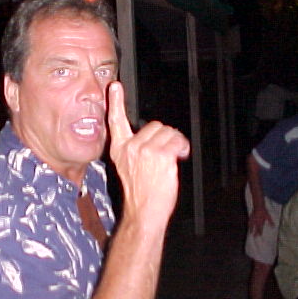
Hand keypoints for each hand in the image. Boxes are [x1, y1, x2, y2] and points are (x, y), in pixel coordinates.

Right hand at [108, 81, 189, 232]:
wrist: (143, 212)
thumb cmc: (141, 193)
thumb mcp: (129, 167)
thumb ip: (136, 149)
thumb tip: (154, 136)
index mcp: (119, 149)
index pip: (115, 121)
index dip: (115, 102)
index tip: (115, 86)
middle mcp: (130, 147)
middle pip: (155, 126)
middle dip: (164, 137)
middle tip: (166, 154)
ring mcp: (145, 150)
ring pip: (168, 133)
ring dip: (175, 143)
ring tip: (172, 158)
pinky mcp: (160, 155)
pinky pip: (177, 141)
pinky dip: (182, 148)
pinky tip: (179, 157)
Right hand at [248, 206, 272, 235]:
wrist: (258, 206)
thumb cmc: (264, 212)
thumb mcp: (268, 217)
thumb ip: (271, 222)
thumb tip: (273, 227)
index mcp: (260, 222)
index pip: (260, 229)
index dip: (260, 232)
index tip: (259, 235)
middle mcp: (256, 222)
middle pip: (255, 229)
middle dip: (255, 233)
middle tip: (254, 237)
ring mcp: (253, 220)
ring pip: (251, 226)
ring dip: (251, 229)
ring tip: (250, 232)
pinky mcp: (251, 217)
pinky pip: (249, 222)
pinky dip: (249, 224)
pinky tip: (248, 225)